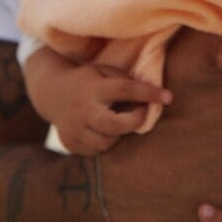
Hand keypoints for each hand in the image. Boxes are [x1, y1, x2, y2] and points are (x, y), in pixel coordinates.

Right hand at [25, 48, 171, 154]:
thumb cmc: (89, 79)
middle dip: (135, 121)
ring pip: (107, 141)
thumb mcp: (104, 71)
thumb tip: (154, 93)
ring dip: (120, 133)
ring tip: (119, 119)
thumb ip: (125, 81)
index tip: (169, 97)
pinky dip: (106, 141)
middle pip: (115, 125)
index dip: (148, 94)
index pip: (125, 89)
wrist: (52, 92)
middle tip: (143, 114)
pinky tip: (104, 129)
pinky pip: (96, 150)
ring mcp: (74, 129)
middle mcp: (82, 109)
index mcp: (94, 87)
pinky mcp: (70, 144)